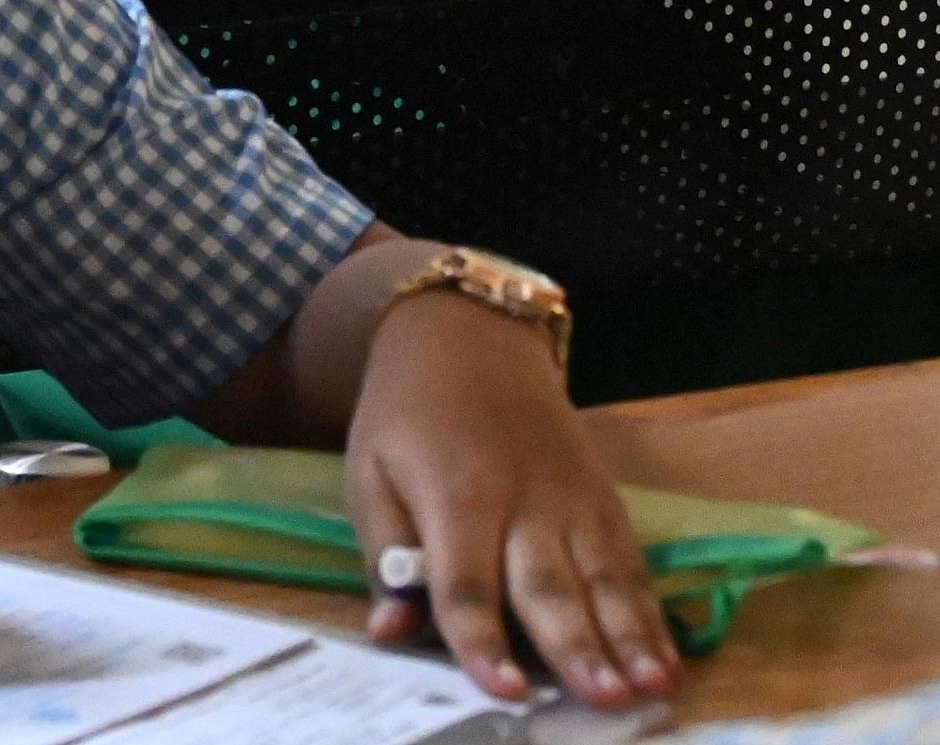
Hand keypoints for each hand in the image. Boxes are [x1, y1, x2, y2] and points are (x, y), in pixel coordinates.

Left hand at [345, 288, 676, 709]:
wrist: (471, 338)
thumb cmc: (409, 417)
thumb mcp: (370, 474)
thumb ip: (386, 556)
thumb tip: (390, 632)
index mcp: (455, 495)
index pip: (467, 581)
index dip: (483, 639)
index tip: (502, 690)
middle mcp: (524, 501)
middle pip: (549, 585)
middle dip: (578, 647)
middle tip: (605, 700)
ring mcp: (574, 502)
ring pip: (604, 580)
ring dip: (631, 640)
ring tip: (654, 689)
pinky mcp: (606, 503)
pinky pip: (630, 567)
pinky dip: (650, 616)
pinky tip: (668, 660)